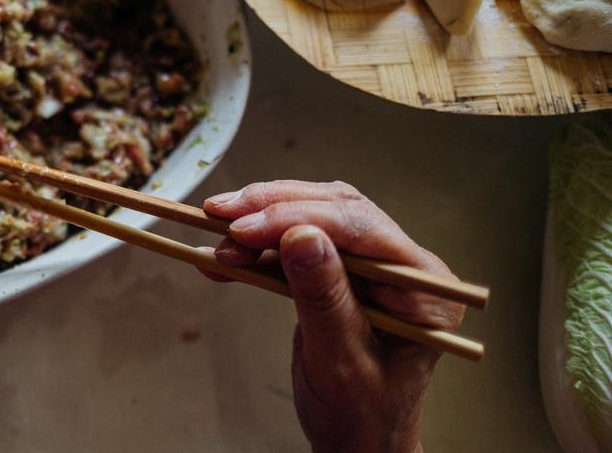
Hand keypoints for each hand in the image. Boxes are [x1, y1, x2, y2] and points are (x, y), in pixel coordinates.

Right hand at [201, 181, 464, 452]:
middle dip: (272, 211)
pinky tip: (223, 256)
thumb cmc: (361, 414)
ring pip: (310, 220)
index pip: (362, 228)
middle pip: (334, 211)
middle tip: (220, 216)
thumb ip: (324, 297)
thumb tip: (301, 237)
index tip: (247, 228)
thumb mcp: (341, 361)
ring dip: (258, 225)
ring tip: (218, 241)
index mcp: (423, 286)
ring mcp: (370, 266)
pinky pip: (294, 245)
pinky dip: (256, 249)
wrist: (355, 439)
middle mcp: (402, 265)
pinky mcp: (339, 270)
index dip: (301, 218)